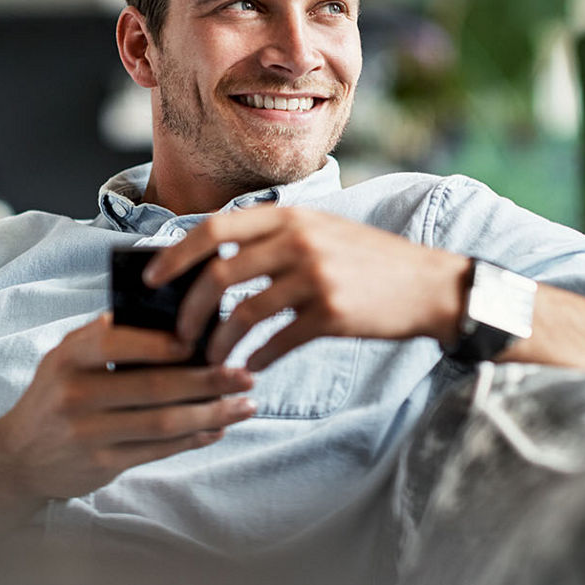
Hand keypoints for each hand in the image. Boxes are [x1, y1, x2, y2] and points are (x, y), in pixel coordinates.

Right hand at [0, 314, 254, 500]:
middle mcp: (76, 394)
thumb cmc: (55, 394)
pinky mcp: (102, 464)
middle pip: (153, 386)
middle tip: (244, 374)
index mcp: (69, 357)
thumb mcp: (66, 357)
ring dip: (211, 413)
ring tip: (245, 405)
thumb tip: (167, 314)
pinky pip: (159, 450)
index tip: (201, 339)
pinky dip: (194, 438)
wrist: (19, 456)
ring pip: (163, 422)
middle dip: (207, 381)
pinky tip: (218, 427)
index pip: (117, 341)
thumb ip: (105, 334)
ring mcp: (88, 433)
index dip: (161, 343)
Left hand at [143, 207, 470, 370]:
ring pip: (243, 313)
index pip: (215, 229)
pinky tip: (249, 368)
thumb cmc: (370, 261)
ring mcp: (315, 277)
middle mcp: (298, 241)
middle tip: (178, 335)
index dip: (176, 255)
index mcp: (290, 216)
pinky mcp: (331, 314)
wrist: (431, 286)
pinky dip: (256, 358)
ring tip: (211, 360)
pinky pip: (277, 341)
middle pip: (219, 273)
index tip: (152, 280)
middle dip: (189, 309)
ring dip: (219, 342)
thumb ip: (276, 237)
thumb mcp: (323, 230)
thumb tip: (215, 261)